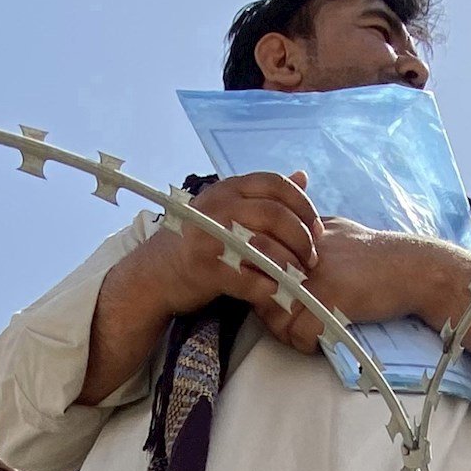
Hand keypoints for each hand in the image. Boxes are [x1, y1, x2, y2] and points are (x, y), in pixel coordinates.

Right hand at [135, 170, 323, 319]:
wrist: (153, 275)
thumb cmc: (197, 241)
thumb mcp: (226, 208)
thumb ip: (263, 195)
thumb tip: (303, 176)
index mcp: (228, 189)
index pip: (277, 185)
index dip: (304, 206)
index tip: (316, 229)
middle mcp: (219, 208)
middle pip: (277, 216)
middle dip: (303, 239)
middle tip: (312, 259)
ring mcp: (212, 239)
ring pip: (267, 248)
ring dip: (291, 266)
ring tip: (299, 278)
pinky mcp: (208, 271)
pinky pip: (252, 281)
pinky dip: (271, 290)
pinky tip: (278, 294)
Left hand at [280, 219, 470, 348]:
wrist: (416, 269)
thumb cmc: (378, 256)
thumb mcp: (337, 229)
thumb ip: (307, 227)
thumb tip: (287, 218)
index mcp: (296, 234)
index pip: (256, 267)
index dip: (265, 291)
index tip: (283, 302)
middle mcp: (298, 251)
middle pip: (261, 295)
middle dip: (274, 316)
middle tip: (296, 324)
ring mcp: (312, 275)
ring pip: (275, 319)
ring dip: (289, 334)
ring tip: (309, 333)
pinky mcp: (327, 298)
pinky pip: (299, 335)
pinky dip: (309, 345)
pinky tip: (323, 339)